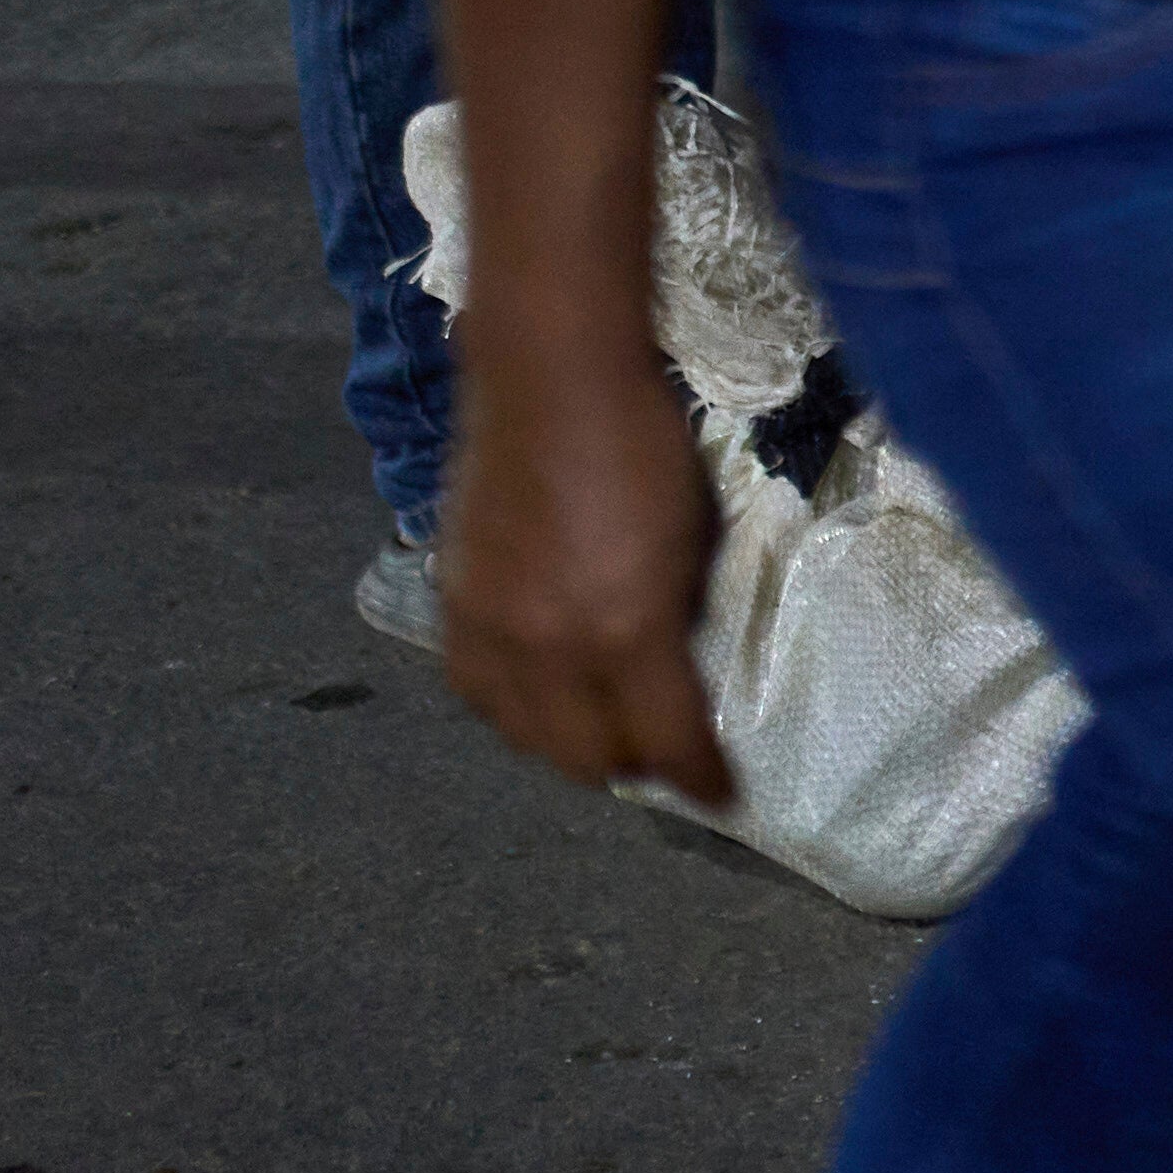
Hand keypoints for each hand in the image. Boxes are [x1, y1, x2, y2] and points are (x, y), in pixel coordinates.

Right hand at [440, 340, 733, 808]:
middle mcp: (548, 647)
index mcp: (624, 630)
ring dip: (566, 742)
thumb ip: (680, 620)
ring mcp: (490, 630)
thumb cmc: (647, 446)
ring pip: (522, 736)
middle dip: (632, 765)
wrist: (552, 380)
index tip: (721, 792)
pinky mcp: (450, 606)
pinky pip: (477, 692)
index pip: (665, 740)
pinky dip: (513, 708)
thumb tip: (678, 674)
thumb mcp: (696, 540)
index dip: (700, 777)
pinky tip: (540, 692)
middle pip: (585, 758)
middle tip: (662, 754)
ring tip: (602, 728)